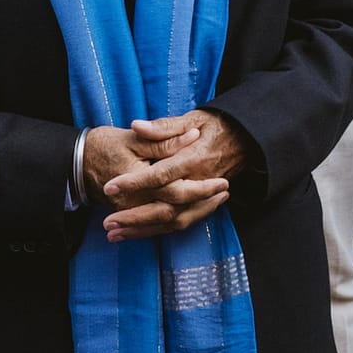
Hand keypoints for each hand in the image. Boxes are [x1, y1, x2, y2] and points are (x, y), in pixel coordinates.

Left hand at [98, 111, 252, 240]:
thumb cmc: (215, 126)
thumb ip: (164, 126)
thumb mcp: (192, 118)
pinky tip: (135, 233)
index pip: (163, 174)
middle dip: (136, 217)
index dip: (136, 182)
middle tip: (108, 222)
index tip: (110, 186)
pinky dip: (158, 231)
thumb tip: (137, 126)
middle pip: (168, 207)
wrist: (244, 138)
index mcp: (196, 158)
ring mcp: (205, 195)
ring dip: (143, 230)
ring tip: (114, 234)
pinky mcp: (204, 203)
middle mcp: (201, 181)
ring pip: (174, 220)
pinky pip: (182, 223)